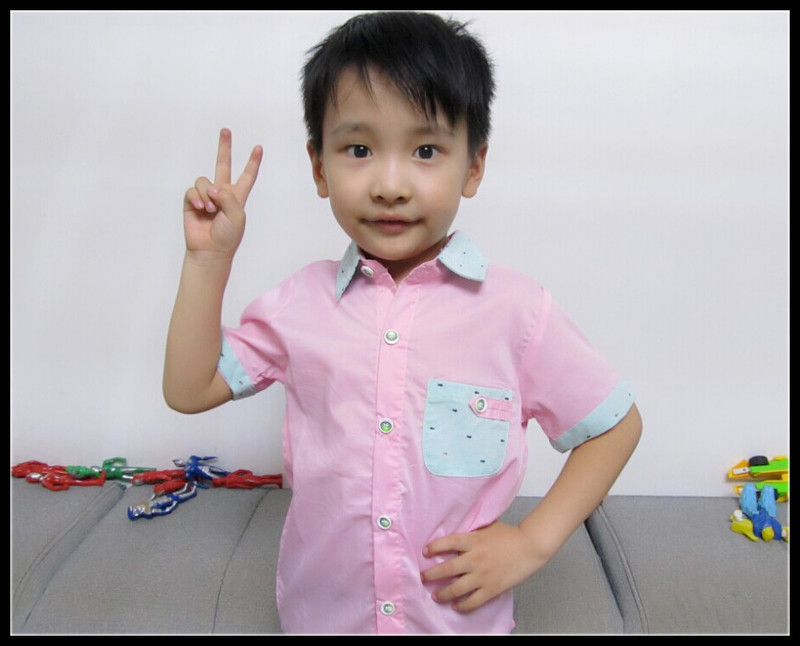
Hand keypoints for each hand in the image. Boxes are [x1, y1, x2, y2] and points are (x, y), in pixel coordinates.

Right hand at [183, 128, 262, 258]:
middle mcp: (222, 193)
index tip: (259, 148)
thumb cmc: (227, 236)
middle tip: (225, 130)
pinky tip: (200, 208)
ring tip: (210, 209)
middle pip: (223, 165)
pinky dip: (197, 197)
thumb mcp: (237, 216)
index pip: (247, 176)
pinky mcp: (192, 201)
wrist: (209, 250)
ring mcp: (206, 196)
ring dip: (207, 194)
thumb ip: (228, 198)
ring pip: (204, 180)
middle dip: (224, 147)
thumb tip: (212, 187)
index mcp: (237, 196)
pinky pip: (193, 189)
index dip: (253, 162)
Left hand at [421, 521, 548, 612]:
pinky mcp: (491, 589)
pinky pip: (473, 601)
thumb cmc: (510, 535)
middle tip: (423, 577)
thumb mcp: (487, 528)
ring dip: (443, 593)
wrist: (530, 546)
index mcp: (473, 541)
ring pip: (456, 588)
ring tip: (435, 595)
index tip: (425, 551)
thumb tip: (457, 538)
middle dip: (431, 574)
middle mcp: (474, 559)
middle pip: (447, 569)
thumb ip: (472, 534)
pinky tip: (456, 606)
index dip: (434, 547)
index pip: (447, 543)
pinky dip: (462, 606)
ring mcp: (482, 575)